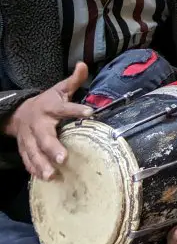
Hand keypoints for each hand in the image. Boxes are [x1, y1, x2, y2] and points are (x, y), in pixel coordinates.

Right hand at [7, 63, 91, 180]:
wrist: (19, 113)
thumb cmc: (47, 102)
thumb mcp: (60, 90)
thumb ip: (74, 80)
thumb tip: (83, 65)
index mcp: (50, 108)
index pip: (64, 107)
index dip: (76, 110)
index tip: (90, 112)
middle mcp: (38, 124)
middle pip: (44, 137)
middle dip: (53, 148)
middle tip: (64, 158)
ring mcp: (29, 138)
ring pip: (33, 152)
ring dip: (42, 164)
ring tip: (52, 175)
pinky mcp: (25, 149)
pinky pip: (28, 160)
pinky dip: (34, 170)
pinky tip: (44, 179)